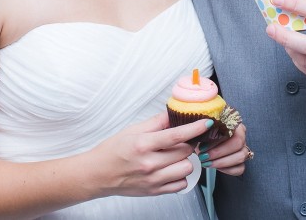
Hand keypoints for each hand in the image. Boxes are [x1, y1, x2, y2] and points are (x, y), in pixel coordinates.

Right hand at [89, 112, 212, 197]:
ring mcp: (153, 180)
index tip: (206, 123)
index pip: (176, 136)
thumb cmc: (113, 151)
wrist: (98, 174)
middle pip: (185, 152)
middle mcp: (149, 164)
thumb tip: (174, 113)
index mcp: (143, 145)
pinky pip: (181, 185)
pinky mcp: (155, 191)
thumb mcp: (132, 130)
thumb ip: (156, 122)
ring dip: (185, 160)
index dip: (195, 128)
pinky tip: (171, 169)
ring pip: (187, 169)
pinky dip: (180, 176)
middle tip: (180, 141)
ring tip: (174, 156)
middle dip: (187, 144)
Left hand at [197, 123, 248, 176]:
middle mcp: (241, 135)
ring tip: (207, 163)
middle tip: (204, 156)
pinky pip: (240, 168)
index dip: (217, 140)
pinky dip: (227, 169)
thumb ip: (203, 127)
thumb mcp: (201, 130)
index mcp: (232, 123)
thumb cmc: (202, 137)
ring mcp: (243, 149)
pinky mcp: (241, 162)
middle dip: (219, 152)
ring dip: (222, 162)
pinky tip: (215, 167)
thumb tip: (204, 125)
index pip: (232, 129)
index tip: (202, 147)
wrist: (201, 147)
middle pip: (238, 143)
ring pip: (240, 156)